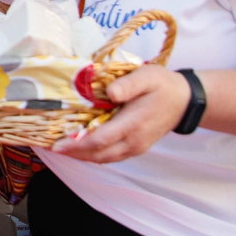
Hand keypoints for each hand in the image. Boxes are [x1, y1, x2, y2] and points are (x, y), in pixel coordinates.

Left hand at [51, 63, 189, 162]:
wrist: (185, 101)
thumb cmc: (163, 86)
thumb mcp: (147, 76)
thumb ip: (128, 85)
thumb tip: (109, 92)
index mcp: (133, 124)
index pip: (100, 139)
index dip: (77, 144)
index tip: (56, 144)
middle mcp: (133, 141)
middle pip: (98, 154)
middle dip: (73, 153)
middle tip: (50, 147)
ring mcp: (135, 148)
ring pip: (103, 159)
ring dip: (81, 156)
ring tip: (61, 149)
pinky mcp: (136, 148)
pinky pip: (111, 157)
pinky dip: (93, 155)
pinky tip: (81, 148)